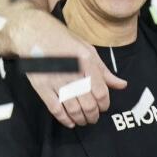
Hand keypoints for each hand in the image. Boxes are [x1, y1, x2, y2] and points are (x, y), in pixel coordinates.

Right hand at [12, 14, 126, 127]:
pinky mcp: (41, 86)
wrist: (34, 34)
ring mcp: (56, 81)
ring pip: (73, 108)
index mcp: (87, 62)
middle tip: (94, 118)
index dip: (104, 104)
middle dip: (93, 115)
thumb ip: (104, 71)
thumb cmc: (64, 41)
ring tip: (84, 121)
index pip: (101, 92)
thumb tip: (122, 85)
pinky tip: (70, 122)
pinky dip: (64, 119)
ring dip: (81, 119)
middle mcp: (73, 73)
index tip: (104, 107)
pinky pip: (55, 108)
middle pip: (88, 104)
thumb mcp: (88, 50)